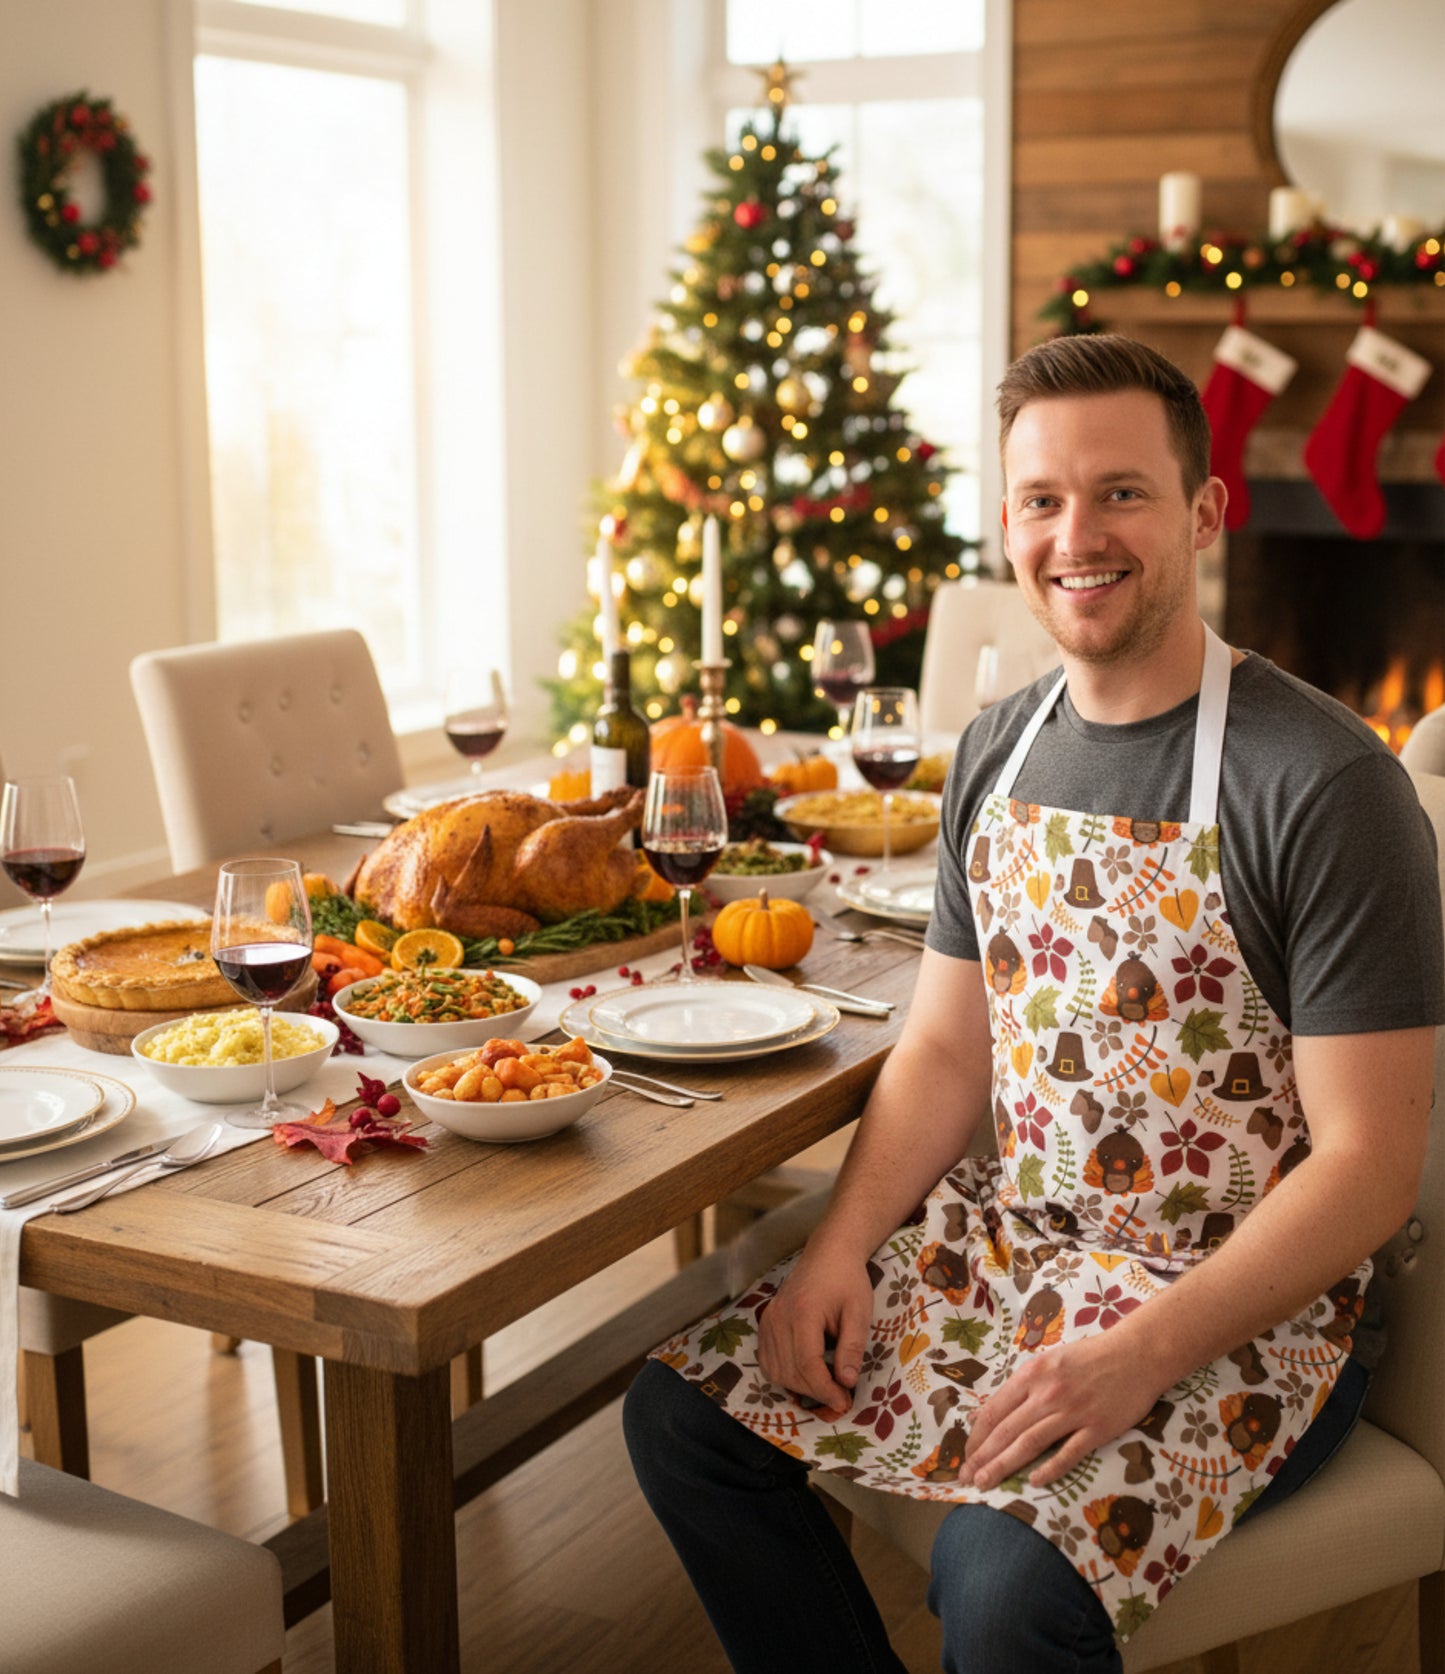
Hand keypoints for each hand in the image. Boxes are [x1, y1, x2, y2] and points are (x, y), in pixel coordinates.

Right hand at [757, 1243, 875, 1420]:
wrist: (828, 1254)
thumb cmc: (848, 1281)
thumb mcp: (859, 1312)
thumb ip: (852, 1347)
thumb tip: (846, 1382)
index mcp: (803, 1312)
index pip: (807, 1364)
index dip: (825, 1389)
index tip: (844, 1402)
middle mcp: (779, 1317)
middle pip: (790, 1371)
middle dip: (816, 1392)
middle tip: (841, 1398)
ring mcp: (768, 1319)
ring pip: (776, 1370)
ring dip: (800, 1387)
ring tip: (825, 1387)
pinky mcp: (765, 1322)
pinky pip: (767, 1360)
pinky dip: (784, 1375)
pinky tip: (805, 1375)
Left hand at [959, 1332, 1163, 1489]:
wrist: (1136, 1354)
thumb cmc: (1089, 1357)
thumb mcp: (1047, 1361)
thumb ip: (1019, 1387)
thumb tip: (986, 1413)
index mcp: (1032, 1374)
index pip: (996, 1410)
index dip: (977, 1436)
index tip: (965, 1455)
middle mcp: (1048, 1392)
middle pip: (1008, 1430)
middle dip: (982, 1456)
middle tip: (965, 1478)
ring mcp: (1073, 1411)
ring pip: (1030, 1443)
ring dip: (1005, 1465)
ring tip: (985, 1483)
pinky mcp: (1098, 1428)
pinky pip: (1069, 1452)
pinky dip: (1050, 1468)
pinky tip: (1034, 1482)